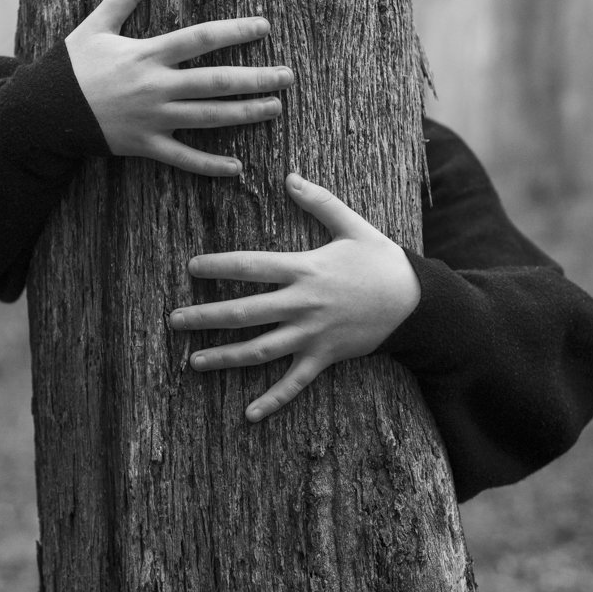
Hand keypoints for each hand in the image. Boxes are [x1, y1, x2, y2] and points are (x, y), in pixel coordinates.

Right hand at [65, 0, 292, 175]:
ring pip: (209, 118)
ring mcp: (153, 119)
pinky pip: (183, 158)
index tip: (264, 27)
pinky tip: (238, 168)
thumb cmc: (70, 66)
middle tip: (288, 76)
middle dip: (256, 79)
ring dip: (245, 114)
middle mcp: (156, 87)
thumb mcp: (95, 25)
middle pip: (216, 82)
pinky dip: (210, 165)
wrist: (43, 111)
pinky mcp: (145, 146)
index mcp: (148, 53)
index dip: (235, 32)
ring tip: (275, 108)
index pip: (201, 39)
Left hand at [169, 173, 421, 420]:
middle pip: (244, 312)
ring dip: (225, 357)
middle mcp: (303, 304)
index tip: (192, 267)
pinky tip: (247, 415)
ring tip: (192, 362)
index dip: (219, 266)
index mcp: (305, 269)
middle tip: (173, 320)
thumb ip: (320, 201)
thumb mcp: (353, 226)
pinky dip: (272, 400)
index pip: (252, 266)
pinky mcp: (325, 358)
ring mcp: (312, 335)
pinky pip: (294, 383)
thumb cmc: (382, 261)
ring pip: (260, 350)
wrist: (418, 303)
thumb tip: (289, 176)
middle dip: (205, 317)